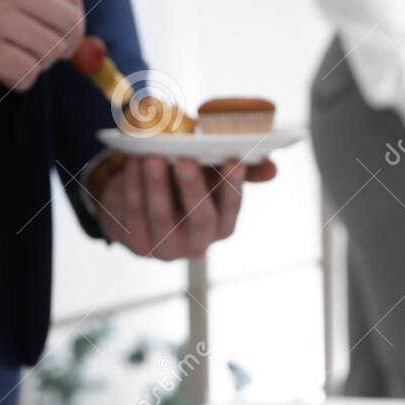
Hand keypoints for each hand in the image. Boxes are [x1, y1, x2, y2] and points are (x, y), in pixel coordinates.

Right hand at [0, 0, 83, 91]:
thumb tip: (62, 8)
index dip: (70, 12)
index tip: (59, 22)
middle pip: (69, 20)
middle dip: (68, 42)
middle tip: (52, 50)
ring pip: (51, 50)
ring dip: (42, 62)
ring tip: (20, 60)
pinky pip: (27, 73)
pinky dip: (22, 79)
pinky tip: (3, 73)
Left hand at [95, 156, 274, 259]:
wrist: (139, 204)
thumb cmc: (181, 185)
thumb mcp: (209, 175)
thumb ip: (239, 170)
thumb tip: (272, 169)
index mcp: (221, 227)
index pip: (231, 208)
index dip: (232, 186)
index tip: (234, 160)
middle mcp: (198, 244)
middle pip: (199, 219)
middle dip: (193, 188)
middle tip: (185, 160)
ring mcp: (166, 248)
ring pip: (161, 215)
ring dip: (156, 184)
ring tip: (151, 155)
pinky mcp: (138, 244)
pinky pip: (133, 212)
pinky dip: (132, 184)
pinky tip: (132, 160)